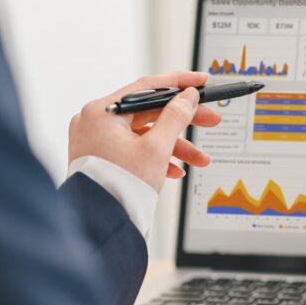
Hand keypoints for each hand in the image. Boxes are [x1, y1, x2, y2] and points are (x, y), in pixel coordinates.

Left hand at [68, 71, 220, 191]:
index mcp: (102, 112)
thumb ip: (176, 117)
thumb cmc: (119, 186)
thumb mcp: (157, 148)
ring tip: (199, 158)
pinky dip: (156, 155)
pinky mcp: (101, 156)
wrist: (99, 223)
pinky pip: (134, 147)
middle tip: (210, 119)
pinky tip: (174, 169)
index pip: (147, 87)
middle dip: (183, 121)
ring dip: (175, 144)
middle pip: (149, 111)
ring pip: (145, 133)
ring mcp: (96, 139)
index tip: (201, 82)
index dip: (180, 83)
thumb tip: (188, 97)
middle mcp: (95, 121)